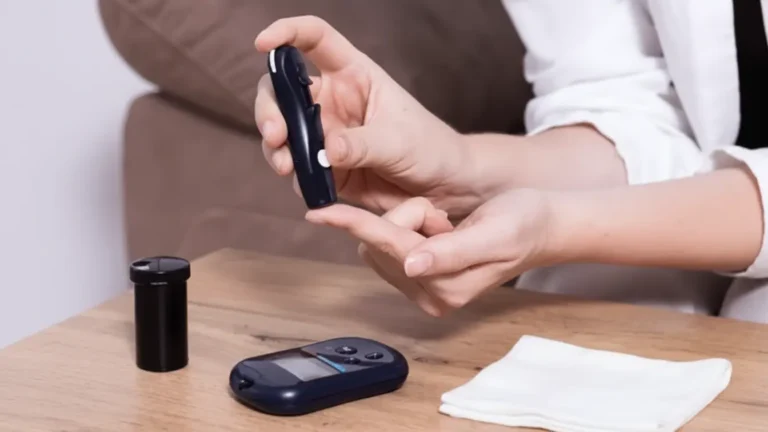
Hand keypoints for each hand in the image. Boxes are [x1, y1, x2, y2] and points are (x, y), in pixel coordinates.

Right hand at [254, 16, 475, 215]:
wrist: (445, 189)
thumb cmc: (431, 149)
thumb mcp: (399, 141)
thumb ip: (362, 144)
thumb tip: (325, 151)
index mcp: (354, 75)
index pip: (314, 40)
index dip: (287, 33)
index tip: (262, 44)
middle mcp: (333, 101)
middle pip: (283, 91)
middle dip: (270, 110)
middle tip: (276, 135)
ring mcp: (326, 136)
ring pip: (283, 134)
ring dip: (276, 149)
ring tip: (287, 166)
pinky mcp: (326, 169)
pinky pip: (300, 171)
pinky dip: (298, 179)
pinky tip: (311, 189)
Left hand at [304, 190, 556, 315]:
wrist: (543, 227)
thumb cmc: (524, 224)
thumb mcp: (493, 233)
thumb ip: (451, 252)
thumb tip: (410, 265)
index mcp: (448, 289)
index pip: (391, 248)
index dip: (356, 224)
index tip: (319, 212)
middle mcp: (432, 295)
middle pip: (382, 245)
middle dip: (405, 218)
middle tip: (442, 216)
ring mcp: (426, 290)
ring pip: (383, 244)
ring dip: (408, 222)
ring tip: (445, 223)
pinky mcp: (422, 278)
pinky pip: (391, 248)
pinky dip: (407, 228)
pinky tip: (437, 229)